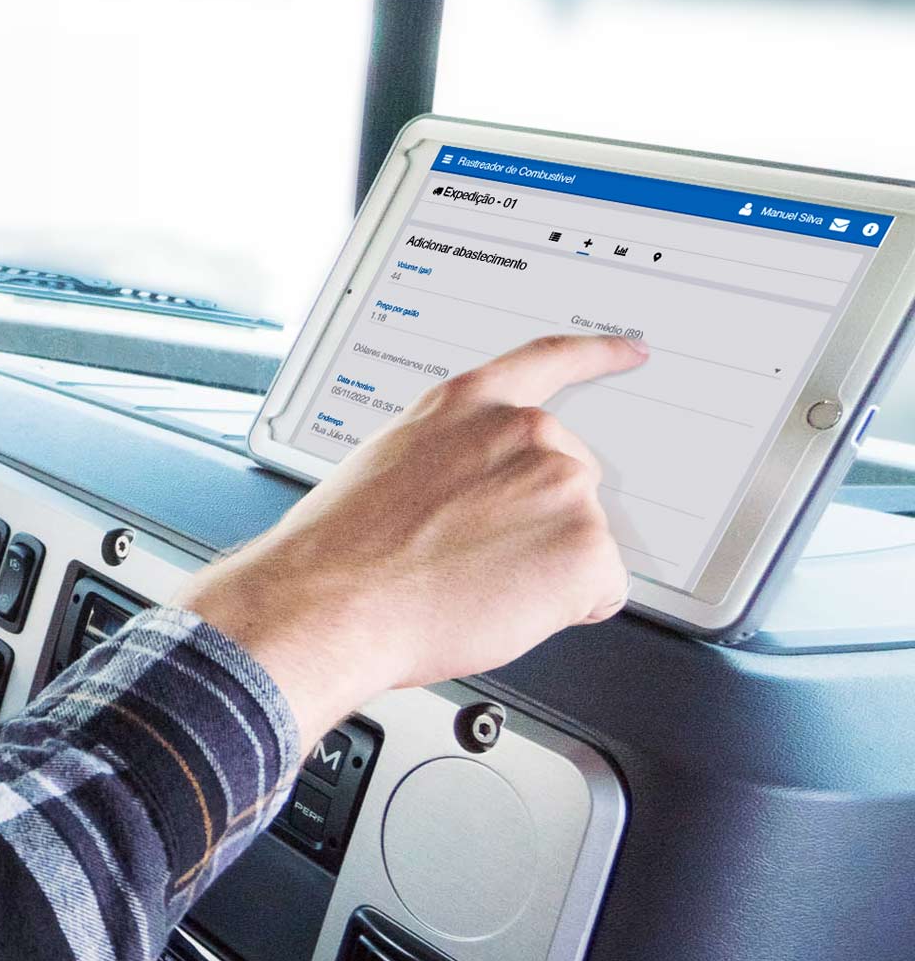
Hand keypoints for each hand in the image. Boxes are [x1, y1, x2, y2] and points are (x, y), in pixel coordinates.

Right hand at [182, 333, 646, 741]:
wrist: (332, 602)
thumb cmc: (343, 550)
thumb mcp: (389, 464)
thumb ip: (451, 456)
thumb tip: (475, 490)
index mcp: (468, 406)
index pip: (546, 361)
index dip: (595, 356)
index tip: (628, 350)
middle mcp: (525, 433)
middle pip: (567, 481)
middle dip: (536, 521)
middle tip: (473, 554)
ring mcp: (562, 486)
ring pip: (579, 542)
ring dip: (542, 568)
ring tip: (473, 582)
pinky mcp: (587, 547)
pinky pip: (598, 591)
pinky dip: (562, 610)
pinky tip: (503, 605)